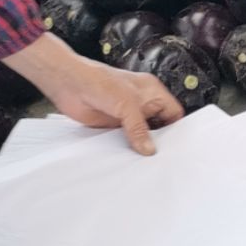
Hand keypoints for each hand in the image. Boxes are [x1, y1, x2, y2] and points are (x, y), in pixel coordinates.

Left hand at [5, 32, 182, 154]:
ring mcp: (128, 116)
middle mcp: (142, 104)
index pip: (174, 113)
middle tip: (165, 159)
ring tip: (149, 163)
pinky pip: (126, 140)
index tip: (177, 147)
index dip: (177, 128)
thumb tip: (150, 149)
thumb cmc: (98, 82)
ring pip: (142, 135)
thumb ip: (139, 128)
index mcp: (152, 92)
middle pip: (160, 126)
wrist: (68, 84)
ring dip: (143, 146)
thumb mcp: (126, 104)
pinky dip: (128, 149)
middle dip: (161, 140)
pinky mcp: (114, 126)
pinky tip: (131, 159)